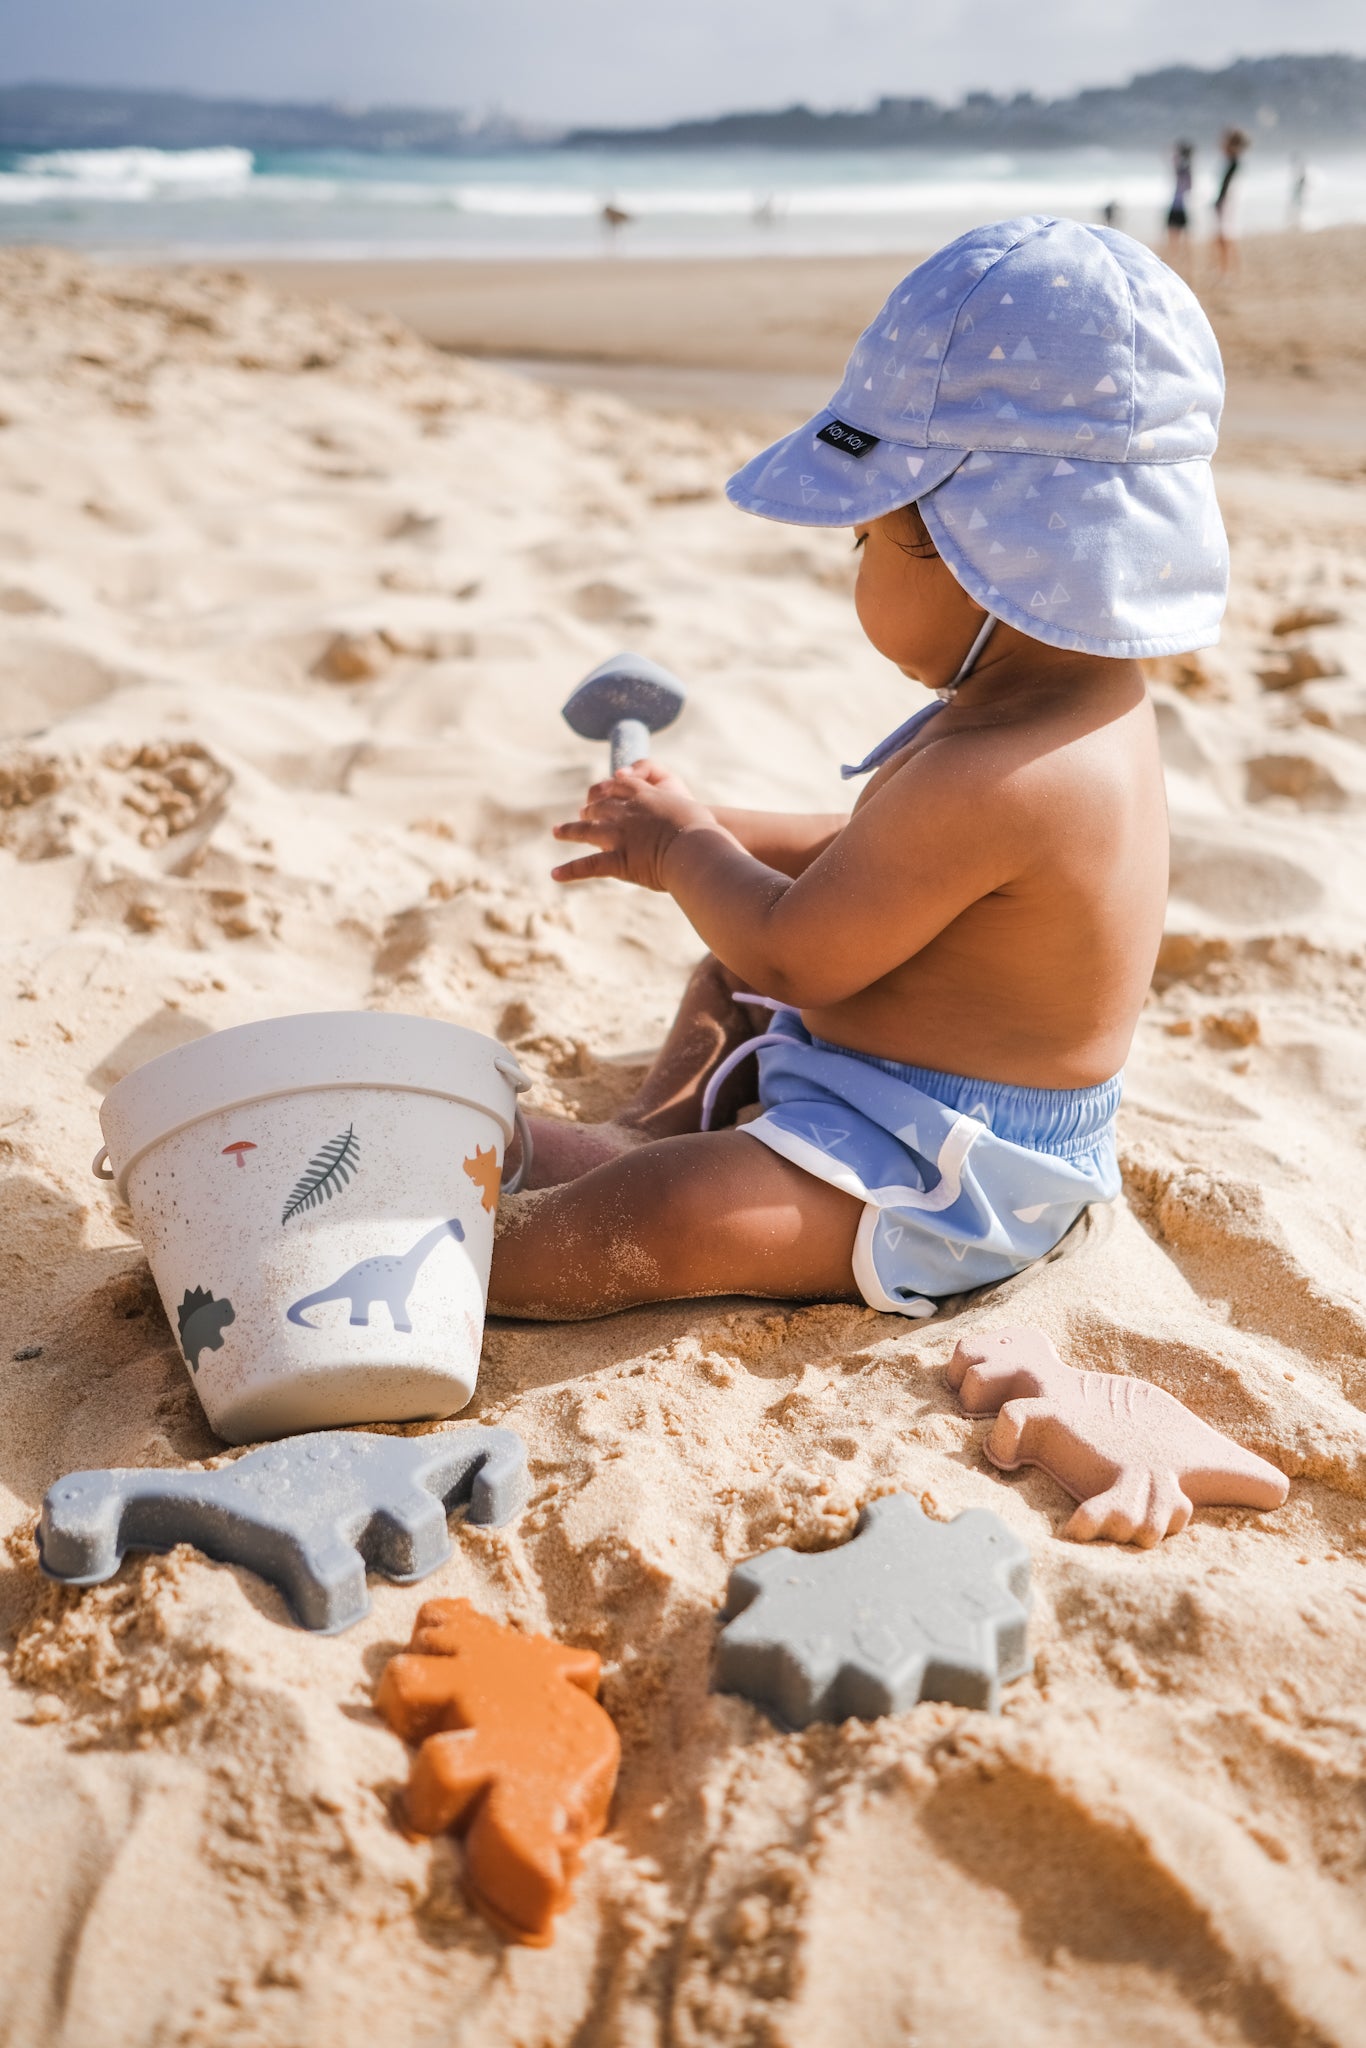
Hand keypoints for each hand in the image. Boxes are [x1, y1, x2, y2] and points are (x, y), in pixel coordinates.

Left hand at [551, 759, 716, 889]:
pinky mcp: (617, 860)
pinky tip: (555, 874)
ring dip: (569, 830)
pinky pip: (588, 866)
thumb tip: (687, 824)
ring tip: (556, 831)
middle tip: (582, 811)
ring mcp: (620, 835)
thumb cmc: (705, 832)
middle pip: (601, 807)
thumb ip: (684, 816)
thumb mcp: (696, 815)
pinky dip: (570, 871)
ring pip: (587, 830)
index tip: (604, 789)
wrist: (696, 846)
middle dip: (589, 809)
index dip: (611, 788)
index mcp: (647, 797)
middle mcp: (628, 813)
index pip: (622, 786)